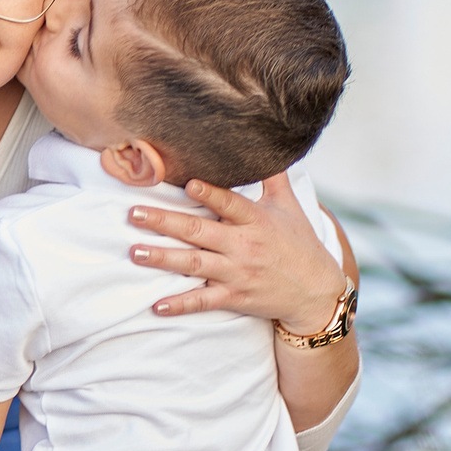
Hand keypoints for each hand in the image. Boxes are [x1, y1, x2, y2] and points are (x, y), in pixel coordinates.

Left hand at [128, 171, 348, 328]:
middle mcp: (244, 245)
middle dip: (166, 222)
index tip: (188, 182)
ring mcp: (238, 273)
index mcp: (256, 220)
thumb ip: (273, 177)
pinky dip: (181, 304)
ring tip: (135, 252)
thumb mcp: (290, 206)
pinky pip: (204, 301)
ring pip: (195, 264)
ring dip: (163, 258)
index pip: (230, 203)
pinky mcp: (235, 297)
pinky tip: (157, 306)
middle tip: (134, 214)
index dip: (210, 193)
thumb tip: (268, 144)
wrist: (317, 292)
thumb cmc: (300, 244)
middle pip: (200, 232)